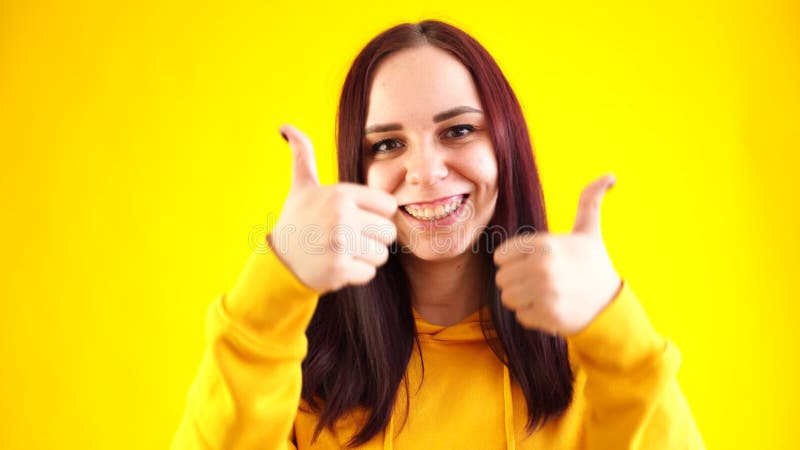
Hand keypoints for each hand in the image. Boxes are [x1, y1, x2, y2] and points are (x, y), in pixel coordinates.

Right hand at [269, 124, 397, 292]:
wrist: (279, 260)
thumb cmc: (297, 221)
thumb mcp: (302, 187)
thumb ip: (303, 156)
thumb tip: (286, 127)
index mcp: (340, 194)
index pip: (388, 205)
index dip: (376, 215)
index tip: (355, 219)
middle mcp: (341, 216)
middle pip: (389, 232)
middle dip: (373, 239)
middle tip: (349, 239)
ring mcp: (340, 244)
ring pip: (381, 254)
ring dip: (365, 257)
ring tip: (342, 252)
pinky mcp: (339, 269)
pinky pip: (369, 273)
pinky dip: (356, 274)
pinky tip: (337, 266)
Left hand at [493, 174, 621, 335]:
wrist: (611, 305)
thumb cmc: (594, 265)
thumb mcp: (589, 231)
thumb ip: (590, 201)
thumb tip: (609, 176)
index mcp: (545, 243)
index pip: (500, 255)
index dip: (514, 261)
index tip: (534, 263)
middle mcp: (542, 267)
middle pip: (501, 278)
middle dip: (517, 281)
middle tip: (540, 281)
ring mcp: (544, 292)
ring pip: (507, 298)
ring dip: (522, 299)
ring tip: (545, 294)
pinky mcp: (547, 315)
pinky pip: (520, 316)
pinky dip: (533, 315)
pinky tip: (551, 308)